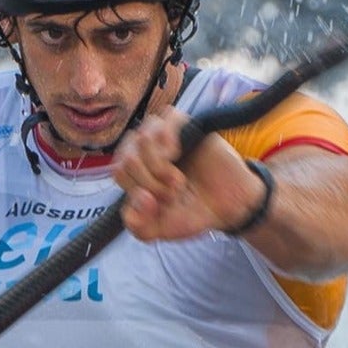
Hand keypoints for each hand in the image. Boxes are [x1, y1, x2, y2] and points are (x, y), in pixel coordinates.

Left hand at [111, 107, 267, 241]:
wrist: (229, 206)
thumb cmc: (193, 212)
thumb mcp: (158, 229)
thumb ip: (137, 225)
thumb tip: (141, 197)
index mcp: (137, 172)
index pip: (119, 171)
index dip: (136, 190)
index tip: (158, 203)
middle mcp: (148, 151)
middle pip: (127, 157)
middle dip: (149, 183)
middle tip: (172, 193)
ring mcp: (166, 136)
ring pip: (142, 138)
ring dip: (158, 166)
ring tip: (177, 180)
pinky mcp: (186, 125)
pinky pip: (165, 118)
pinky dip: (166, 139)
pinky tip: (177, 153)